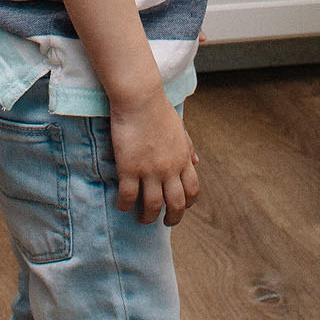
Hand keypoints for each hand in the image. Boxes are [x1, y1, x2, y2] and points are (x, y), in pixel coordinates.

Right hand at [109, 93, 199, 225]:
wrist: (140, 97)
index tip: (179, 208)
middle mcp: (170, 168)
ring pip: (153, 206)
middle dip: (172, 218)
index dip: (187, 204)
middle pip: (177, 204)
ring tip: (142, 219)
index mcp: (183, 159)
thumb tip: (197, 162)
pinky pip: (128, 196)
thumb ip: (188, 147)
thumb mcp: (180, 128)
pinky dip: (125, 205)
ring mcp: (150, 170)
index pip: (192, 190)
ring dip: (148, 217)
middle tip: (165, 222)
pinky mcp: (130, 168)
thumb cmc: (158, 109)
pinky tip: (122, 206)